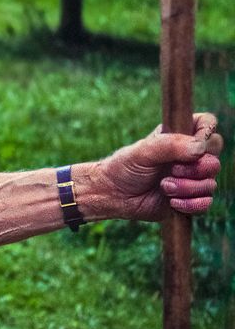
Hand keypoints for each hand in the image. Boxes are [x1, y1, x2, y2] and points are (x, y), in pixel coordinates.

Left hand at [95, 113, 222, 221]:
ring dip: (187, 187)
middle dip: (196, 168)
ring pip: (210, 183)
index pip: (207, 124)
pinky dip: (190, 204)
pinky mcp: (190, 200)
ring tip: (163, 187)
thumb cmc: (124, 167)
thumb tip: (200, 148)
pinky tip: (171, 202)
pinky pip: (206, 203)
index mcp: (179, 137)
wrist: (113, 195)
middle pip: (215, 159)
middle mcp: (189, 157)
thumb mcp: (142, 151)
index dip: (207, 132)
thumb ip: (170, 145)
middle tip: (172, 170)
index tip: (195, 144)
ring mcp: (191, 179)